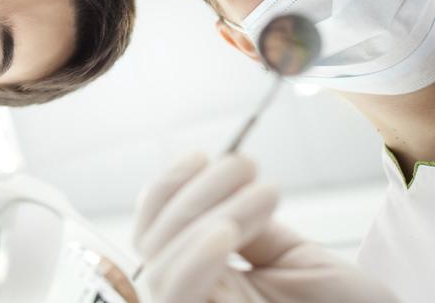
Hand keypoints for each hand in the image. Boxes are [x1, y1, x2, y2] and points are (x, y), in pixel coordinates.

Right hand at [133, 152, 397, 302]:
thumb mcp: (294, 258)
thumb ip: (251, 227)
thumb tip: (219, 189)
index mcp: (208, 278)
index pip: (156, 229)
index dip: (168, 187)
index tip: (203, 155)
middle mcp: (196, 296)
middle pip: (150, 241)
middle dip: (192, 193)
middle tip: (244, 166)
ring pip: (159, 264)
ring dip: (203, 215)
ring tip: (261, 194)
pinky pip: (177, 295)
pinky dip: (193, 258)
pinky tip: (225, 231)